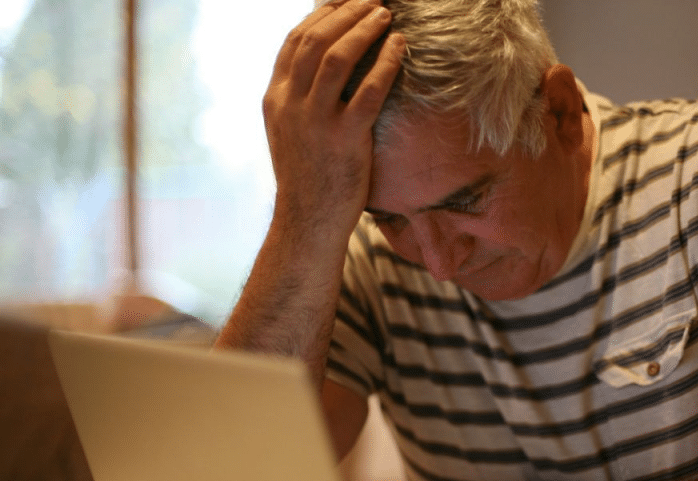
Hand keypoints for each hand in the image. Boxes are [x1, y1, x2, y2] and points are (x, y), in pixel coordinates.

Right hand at [263, 0, 403, 242]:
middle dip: (346, 12)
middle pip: (315, 40)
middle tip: (373, 0)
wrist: (308, 220)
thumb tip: (317, 64)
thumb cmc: (307, 176)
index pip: (294, 41)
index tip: (344, 0)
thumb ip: (297, 97)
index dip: (321, 14)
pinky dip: (386, 63)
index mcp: (275, 98)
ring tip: (386, 15)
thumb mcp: (288, 131)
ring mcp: (316, 121)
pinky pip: (369, 91)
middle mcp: (290, 104)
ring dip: (364, 29)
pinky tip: (400, 47)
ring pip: (337, 57)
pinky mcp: (345, 139)